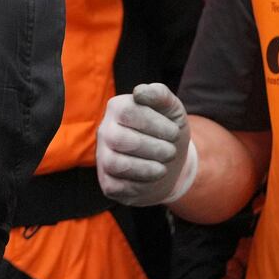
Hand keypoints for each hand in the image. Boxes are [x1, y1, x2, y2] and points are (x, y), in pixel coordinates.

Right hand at [96, 83, 191, 206]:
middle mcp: (105, 131)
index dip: (155, 124)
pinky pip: (117, 185)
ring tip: (163, 167)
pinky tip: (152, 178)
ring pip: (116, 163)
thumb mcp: (172, 111)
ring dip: (147, 167)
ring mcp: (103, 157)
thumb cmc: (168, 132)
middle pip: (120, 139)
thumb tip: (139, 92)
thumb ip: (160, 95)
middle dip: (153, 148)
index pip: (127, 112)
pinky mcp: (108, 182)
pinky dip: (140, 184)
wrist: (170, 164)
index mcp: (117, 107)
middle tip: (171, 152)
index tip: (175, 132)